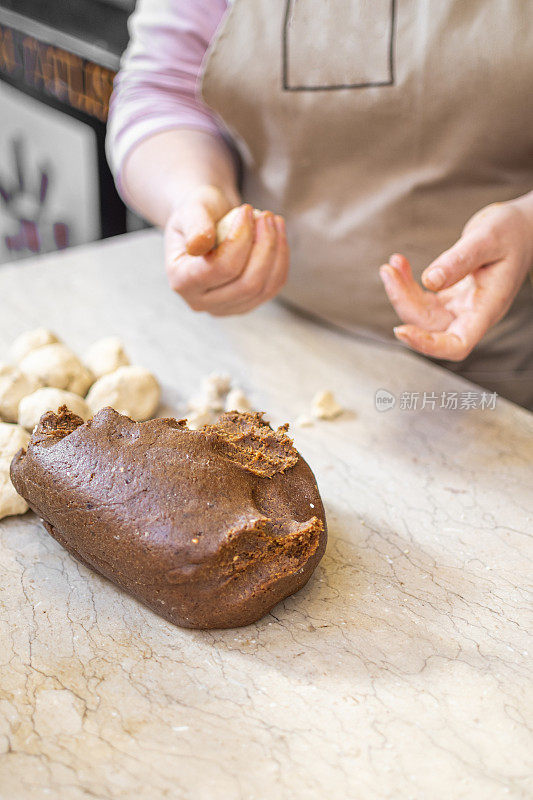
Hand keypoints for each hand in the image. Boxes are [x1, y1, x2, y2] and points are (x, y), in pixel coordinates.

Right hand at [165, 185, 288, 315]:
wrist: (206, 223)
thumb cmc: (197, 213)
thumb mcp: (190, 210)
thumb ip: (194, 225)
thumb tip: (198, 246)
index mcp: (181, 281)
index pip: (221, 268)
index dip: (241, 238)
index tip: (246, 209)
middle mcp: (200, 302)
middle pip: (247, 284)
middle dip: (265, 246)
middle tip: (266, 215)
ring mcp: (224, 308)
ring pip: (264, 288)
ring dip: (276, 251)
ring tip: (273, 221)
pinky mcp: (245, 305)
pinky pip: (272, 288)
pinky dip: (280, 260)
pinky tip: (278, 236)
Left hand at [379, 199, 532, 359]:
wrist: (520, 228)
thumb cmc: (511, 231)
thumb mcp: (487, 239)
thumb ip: (459, 260)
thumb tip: (429, 280)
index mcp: (487, 308)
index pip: (458, 343)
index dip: (429, 345)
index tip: (402, 330)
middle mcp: (472, 313)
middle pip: (430, 327)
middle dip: (404, 303)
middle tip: (388, 271)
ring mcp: (459, 307)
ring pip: (421, 314)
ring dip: (401, 293)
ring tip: (391, 265)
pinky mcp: (449, 296)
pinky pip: (421, 299)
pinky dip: (406, 284)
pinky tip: (398, 263)